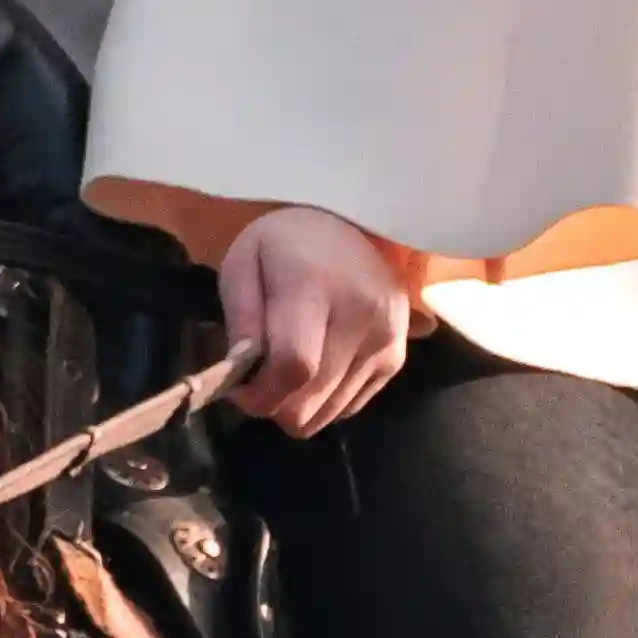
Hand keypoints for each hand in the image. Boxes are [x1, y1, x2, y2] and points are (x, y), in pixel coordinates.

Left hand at [219, 204, 417, 432]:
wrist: (351, 225)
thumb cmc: (285, 244)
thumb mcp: (243, 263)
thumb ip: (240, 319)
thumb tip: (242, 371)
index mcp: (315, 287)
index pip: (294, 367)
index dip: (260, 393)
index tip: (240, 388)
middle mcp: (361, 317)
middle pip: (311, 401)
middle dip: (275, 405)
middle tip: (260, 380)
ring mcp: (385, 340)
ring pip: (330, 413)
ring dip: (301, 405)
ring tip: (289, 369)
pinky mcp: (396, 358)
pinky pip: (351, 407)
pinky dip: (326, 400)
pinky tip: (318, 366)